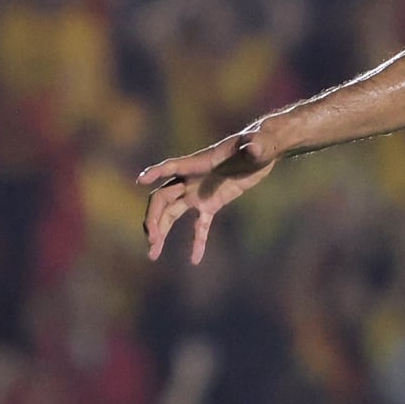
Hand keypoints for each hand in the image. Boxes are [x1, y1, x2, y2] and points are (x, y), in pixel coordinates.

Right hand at [140, 129, 277, 263]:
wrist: (263, 152)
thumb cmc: (260, 143)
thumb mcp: (258, 145)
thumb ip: (253, 147)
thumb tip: (253, 148)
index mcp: (198, 162)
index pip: (171, 167)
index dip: (156, 172)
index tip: (141, 180)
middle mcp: (191, 178)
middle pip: (163, 198)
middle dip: (154, 218)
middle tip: (152, 240)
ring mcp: (199, 193)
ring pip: (172, 213)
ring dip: (162, 231)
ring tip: (153, 253)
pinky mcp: (212, 204)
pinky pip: (200, 225)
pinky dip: (197, 241)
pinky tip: (195, 260)